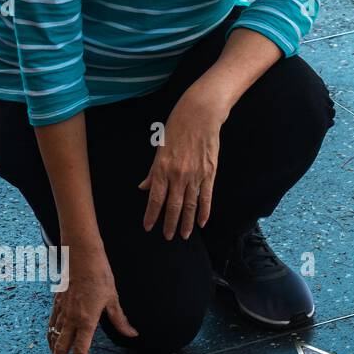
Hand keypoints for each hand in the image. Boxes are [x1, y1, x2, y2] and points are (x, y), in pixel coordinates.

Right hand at [45, 241, 136, 353]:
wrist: (81, 255)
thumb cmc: (100, 275)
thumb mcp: (113, 299)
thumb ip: (120, 320)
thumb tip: (133, 335)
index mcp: (87, 320)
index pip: (81, 350)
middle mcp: (71, 318)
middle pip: (61, 348)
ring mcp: (62, 310)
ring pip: (55, 337)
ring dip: (52, 353)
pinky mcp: (57, 303)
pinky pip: (52, 323)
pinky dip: (51, 335)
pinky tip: (51, 341)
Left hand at [138, 85, 225, 239]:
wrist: (199, 115)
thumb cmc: (177, 128)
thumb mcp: (159, 148)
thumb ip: (153, 171)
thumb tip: (144, 187)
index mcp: (162, 168)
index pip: (155, 198)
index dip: (152, 215)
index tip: (148, 227)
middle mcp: (178, 175)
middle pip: (173, 206)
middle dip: (169, 223)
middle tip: (168, 237)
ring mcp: (195, 176)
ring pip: (189, 205)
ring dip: (186, 223)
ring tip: (184, 235)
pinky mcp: (209, 174)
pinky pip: (206, 198)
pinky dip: (204, 212)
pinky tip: (202, 223)